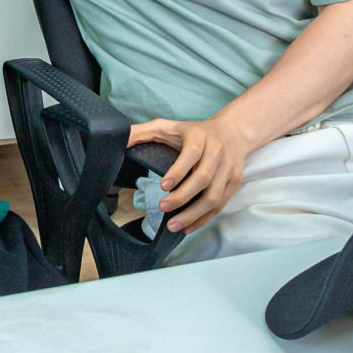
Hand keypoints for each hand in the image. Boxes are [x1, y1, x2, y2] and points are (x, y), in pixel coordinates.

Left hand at [127, 115, 252, 234]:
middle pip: (203, 179)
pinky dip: (204, 218)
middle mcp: (217, 152)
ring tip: (173, 225)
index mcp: (199, 137)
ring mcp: (228, 169)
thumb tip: (119, 139)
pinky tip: (188, 226)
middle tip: (163, 207)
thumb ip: (142, 132)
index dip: (178, 171)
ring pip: (214, 196)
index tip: (163, 186)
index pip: (191, 154)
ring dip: (193, 214)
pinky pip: (221, 205)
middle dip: (182, 197)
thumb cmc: (193, 132)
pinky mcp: (234, 183)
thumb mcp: (167, 126)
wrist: (232, 132)